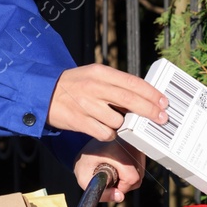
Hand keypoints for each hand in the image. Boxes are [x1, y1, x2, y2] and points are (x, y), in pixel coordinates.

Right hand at [47, 63, 167, 139]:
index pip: (133, 82)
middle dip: (149, 111)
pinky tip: (105, 128)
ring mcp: (87, 105)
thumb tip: (143, 96)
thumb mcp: (94, 75)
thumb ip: (116, 84)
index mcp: (101, 73)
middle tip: (162, 118)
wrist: (43, 93)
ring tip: (117, 121)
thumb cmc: (73, 85)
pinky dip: (109, 133)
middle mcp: (95, 87)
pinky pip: (105, 133)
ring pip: (118, 120)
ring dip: (123, 125)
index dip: (151, 94)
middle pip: (130, 100)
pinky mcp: (80, 122)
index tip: (164, 102)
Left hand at [75, 139, 145, 202]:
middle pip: (139, 176)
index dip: (122, 187)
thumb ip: (102, 193)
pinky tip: (120, 166)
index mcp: (116, 151)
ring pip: (141, 171)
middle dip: (126, 184)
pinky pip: (141, 164)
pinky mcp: (137, 145)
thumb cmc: (84, 160)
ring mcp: (134, 144)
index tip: (112, 185)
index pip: (132, 178)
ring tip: (114, 171)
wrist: (87, 139)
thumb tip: (120, 197)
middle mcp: (128, 145)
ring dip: (129, 177)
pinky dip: (132, 169)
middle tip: (111, 179)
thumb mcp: (85, 178)